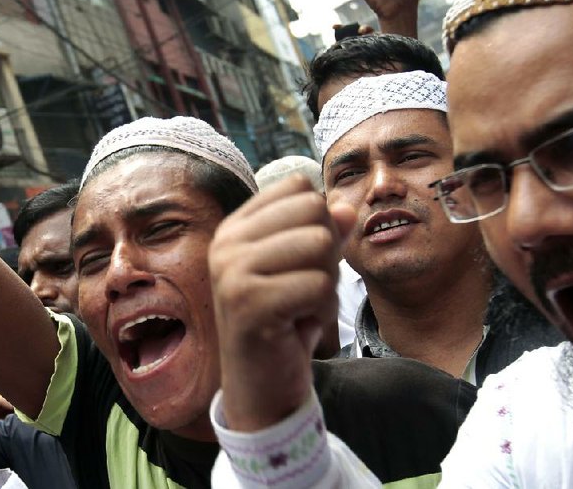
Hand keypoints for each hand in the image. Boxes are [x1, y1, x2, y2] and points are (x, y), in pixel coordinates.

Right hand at [209, 175, 354, 430]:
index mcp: (237, 226)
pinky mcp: (247, 302)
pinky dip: (324, 310)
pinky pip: (319, 285)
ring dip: (327, 283)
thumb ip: (326, 234)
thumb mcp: (309, 269)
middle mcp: (227, 242)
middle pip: (314, 211)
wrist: (262, 386)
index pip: (299, 187)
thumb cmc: (286, 322)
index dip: (320, 222)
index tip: (300, 263)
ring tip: (301, 307)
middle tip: (304, 290)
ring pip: (320, 244)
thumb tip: (346, 208)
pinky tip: (299, 326)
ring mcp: (231, 271)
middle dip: (328, 254)